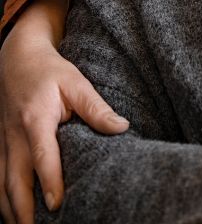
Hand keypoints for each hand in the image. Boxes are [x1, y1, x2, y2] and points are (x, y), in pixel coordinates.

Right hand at [0, 0, 128, 223]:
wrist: (17, 60)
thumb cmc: (50, 72)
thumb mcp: (76, 82)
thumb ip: (96, 108)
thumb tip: (121, 128)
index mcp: (35, 121)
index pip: (42, 158)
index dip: (50, 183)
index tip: (57, 205)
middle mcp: (14, 138)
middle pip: (14, 183)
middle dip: (24, 210)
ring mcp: (3, 145)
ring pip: (2, 187)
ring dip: (11, 211)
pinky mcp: (0, 148)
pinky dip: (4, 201)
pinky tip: (15, 215)